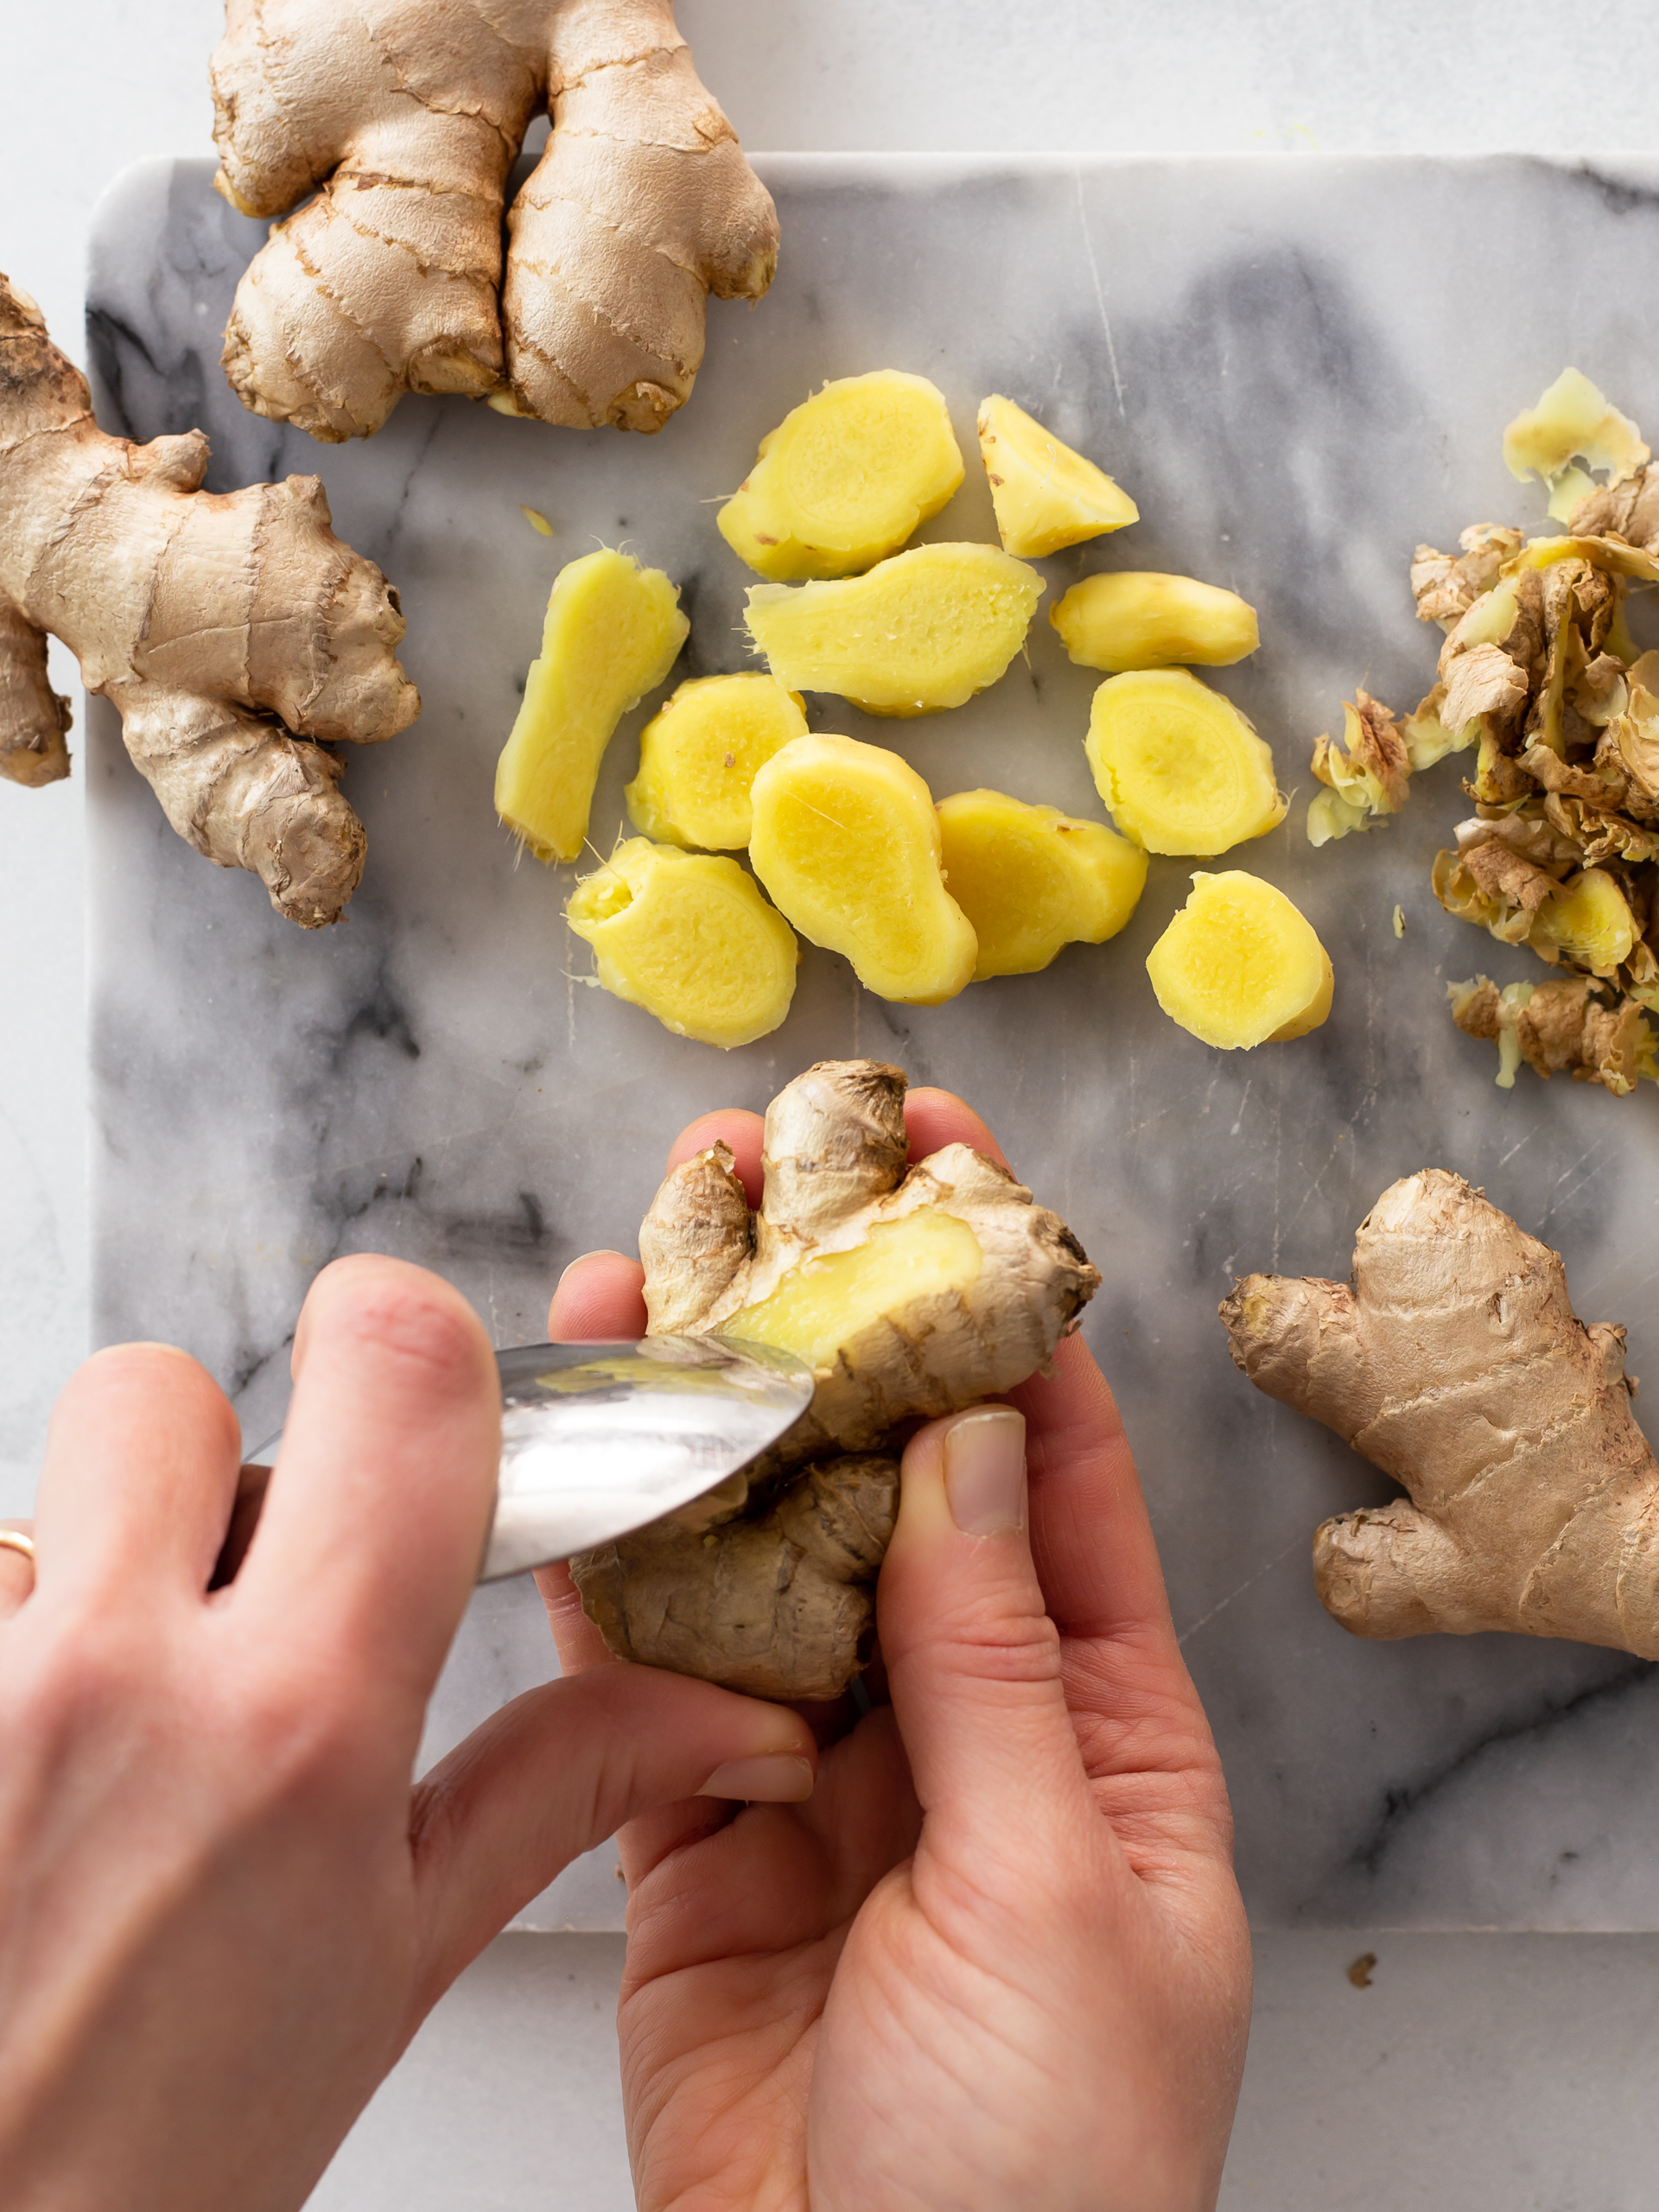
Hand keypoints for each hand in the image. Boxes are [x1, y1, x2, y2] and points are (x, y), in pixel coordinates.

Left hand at [0, 1256, 815, 2211]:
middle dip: (213, 1465)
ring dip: (90, 1562)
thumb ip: (557, 1791)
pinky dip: (6, 1644)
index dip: (414, 1349)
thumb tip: (721, 1714)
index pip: (391, 1363)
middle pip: (164, 1386)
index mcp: (298, 1723)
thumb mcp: (391, 1969)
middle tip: (235, 1595)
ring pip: (38, 1491)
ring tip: (112, 1714)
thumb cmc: (151, 2162)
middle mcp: (114, 1679)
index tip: (415, 1411)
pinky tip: (28, 1770)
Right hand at [539, 1088, 1250, 2211]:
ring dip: (711, 1412)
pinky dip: (612, 1554)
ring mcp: (816, 1766)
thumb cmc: (1046, 2171)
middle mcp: (959, 1722)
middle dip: (838, 1326)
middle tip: (781, 1171)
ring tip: (655, 1258)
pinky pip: (648, 1665)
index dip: (1008, 1311)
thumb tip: (971, 1447)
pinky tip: (584, 1439)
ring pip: (757, 1549)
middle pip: (886, 1481)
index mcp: (1102, 1727)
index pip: (1056, 1470)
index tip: (960, 1170)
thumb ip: (993, 1661)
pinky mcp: (691, 1825)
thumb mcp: (1055, 1890)